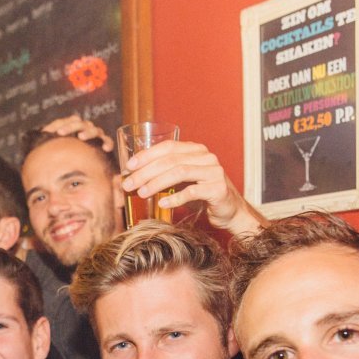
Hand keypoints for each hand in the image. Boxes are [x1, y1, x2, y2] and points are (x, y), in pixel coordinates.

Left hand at [41, 115, 114, 152]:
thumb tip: (44, 132)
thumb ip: (51, 133)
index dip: (66, 124)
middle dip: (72, 127)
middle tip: (62, 133)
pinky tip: (104, 148)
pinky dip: (107, 143)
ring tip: (81, 137)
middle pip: (82, 123)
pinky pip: (108, 141)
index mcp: (78, 126)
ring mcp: (97, 135)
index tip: (58, 133)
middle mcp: (88, 129)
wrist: (85, 166)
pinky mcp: (105, 143)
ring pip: (95, 130)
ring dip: (88, 132)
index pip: (73, 120)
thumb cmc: (64, 152)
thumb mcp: (55, 142)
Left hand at [120, 141, 264, 232]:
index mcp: (195, 150)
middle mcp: (206, 157)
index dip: (146, 155)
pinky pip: (192, 191)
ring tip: (141, 193)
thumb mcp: (182, 181)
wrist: (229, 211)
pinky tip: (162, 203)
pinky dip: (175, 197)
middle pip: (170, 160)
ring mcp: (213, 172)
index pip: (168, 147)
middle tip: (128, 184)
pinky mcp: (218, 189)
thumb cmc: (202, 195)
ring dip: (156, 183)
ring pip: (179, 172)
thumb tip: (132, 177)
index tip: (128, 166)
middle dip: (145, 172)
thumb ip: (164, 174)